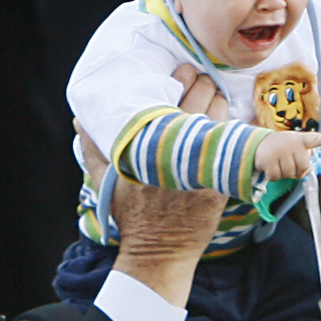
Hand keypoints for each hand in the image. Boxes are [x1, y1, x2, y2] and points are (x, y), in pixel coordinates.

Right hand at [108, 65, 231, 306]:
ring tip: (219, 97)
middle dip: (207, 84)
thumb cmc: (132, 215)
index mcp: (152, 142)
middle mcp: (179, 148)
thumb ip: (93, 147)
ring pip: (222, 119)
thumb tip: (80, 119)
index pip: (175, 95)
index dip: (185, 78)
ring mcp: (204, 164)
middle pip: (203, 101)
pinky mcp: (222, 180)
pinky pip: (237, 146)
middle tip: (206, 79)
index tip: (186, 70)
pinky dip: (240, 130)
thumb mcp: (105, 180)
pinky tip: (239, 122)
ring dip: (223, 104)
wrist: (159, 250)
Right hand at [253, 130, 320, 180]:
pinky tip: (269, 166)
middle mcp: (291, 143)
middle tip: (288, 163)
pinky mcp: (268, 160)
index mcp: (301, 140)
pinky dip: (273, 176)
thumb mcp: (294, 149)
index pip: (316, 139)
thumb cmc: (281, 149)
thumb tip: (306, 174)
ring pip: (290, 174)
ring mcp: (280, 151)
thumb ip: (303, 160)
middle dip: (297, 171)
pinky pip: (276, 177)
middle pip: (304, 168)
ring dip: (284, 173)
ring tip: (277, 162)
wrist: (257, 144)